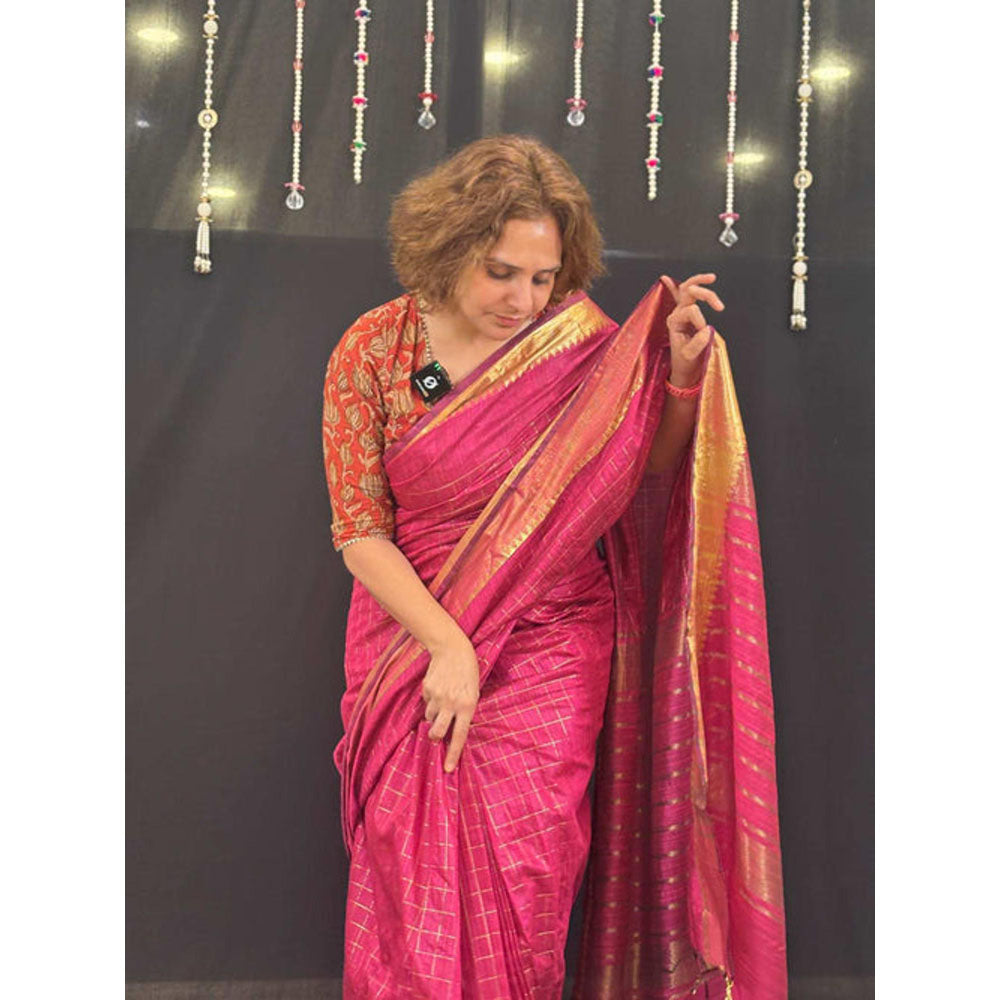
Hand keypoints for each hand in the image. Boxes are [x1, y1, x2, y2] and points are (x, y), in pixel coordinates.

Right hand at [421, 635, 480, 772]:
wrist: (453, 649)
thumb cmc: (468, 673)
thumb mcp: (474, 692)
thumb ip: (465, 712)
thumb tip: (453, 731)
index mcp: (467, 706)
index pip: (459, 736)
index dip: (453, 754)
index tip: (448, 769)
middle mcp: (451, 703)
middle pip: (436, 732)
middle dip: (434, 736)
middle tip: (435, 734)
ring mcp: (437, 696)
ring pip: (430, 717)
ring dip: (434, 714)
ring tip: (442, 699)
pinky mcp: (427, 689)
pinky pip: (426, 702)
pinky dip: (430, 699)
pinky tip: (438, 687)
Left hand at [659, 273, 724, 387]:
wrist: (683, 367)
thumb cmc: (686, 361)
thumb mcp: (691, 355)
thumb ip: (697, 343)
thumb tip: (706, 329)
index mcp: (675, 322)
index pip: (692, 311)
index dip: (701, 322)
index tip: (705, 335)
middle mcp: (676, 314)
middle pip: (690, 292)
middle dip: (706, 295)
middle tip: (720, 307)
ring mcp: (680, 312)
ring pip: (687, 289)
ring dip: (699, 281)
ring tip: (712, 278)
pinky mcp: (685, 314)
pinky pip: (678, 297)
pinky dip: (671, 286)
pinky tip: (664, 278)